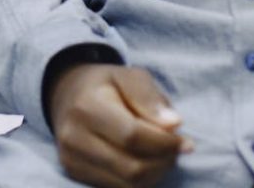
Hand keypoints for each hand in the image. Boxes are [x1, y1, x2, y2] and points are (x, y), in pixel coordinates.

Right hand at [46, 64, 192, 187]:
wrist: (67, 93)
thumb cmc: (106, 85)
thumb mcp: (128, 76)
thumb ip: (149, 97)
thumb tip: (174, 125)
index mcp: (87, 105)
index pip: (133, 136)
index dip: (166, 144)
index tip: (186, 142)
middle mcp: (74, 135)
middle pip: (133, 168)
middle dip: (164, 162)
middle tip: (175, 149)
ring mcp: (71, 157)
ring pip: (129, 184)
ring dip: (155, 174)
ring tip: (161, 154)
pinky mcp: (73, 171)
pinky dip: (139, 180)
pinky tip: (143, 161)